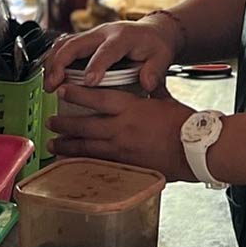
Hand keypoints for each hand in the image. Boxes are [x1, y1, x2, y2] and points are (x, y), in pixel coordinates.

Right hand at [43, 19, 177, 93]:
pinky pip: (64, 46)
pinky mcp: (85, 40)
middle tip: (53, 85)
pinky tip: (49, 77)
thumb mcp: (162, 57)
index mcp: (123, 37)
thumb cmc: (156, 46)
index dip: (96, 65)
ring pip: (64, 44)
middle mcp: (104, 32)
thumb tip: (147, 83)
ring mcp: (92, 35)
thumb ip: (155, 70)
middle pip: (75, 43)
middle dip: (60, 64)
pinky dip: (53, 60)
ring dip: (52, 63)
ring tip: (48, 85)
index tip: (89, 82)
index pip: (107, 50)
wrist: (153, 32)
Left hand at [46, 84, 196, 181]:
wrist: (196, 150)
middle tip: (50, 123)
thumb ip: (153, 90)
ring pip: (86, 148)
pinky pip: (98, 163)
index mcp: (131, 108)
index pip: (97, 99)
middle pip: (84, 126)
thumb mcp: (167, 100)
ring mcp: (122, 150)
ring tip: (53, 145)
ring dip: (67, 146)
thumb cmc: (185, 124)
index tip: (63, 91)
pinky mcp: (126, 166)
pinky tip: (72, 164)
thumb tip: (149, 80)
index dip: (77, 94)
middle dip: (63, 125)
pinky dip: (83, 163)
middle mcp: (122, 129)